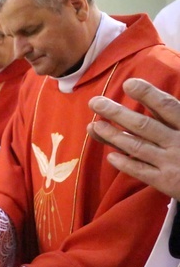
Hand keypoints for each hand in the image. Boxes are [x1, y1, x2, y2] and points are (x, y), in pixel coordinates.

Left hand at [87, 78, 179, 199]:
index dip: (148, 94)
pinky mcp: (166, 182)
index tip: (128, 84)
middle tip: (94, 102)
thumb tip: (148, 95)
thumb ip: (173, 114)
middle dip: (117, 113)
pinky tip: (110, 156)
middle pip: (144, 126)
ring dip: (113, 136)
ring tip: (94, 126)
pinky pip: (140, 171)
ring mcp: (171, 162)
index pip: (167, 106)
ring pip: (137, 147)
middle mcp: (179, 142)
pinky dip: (125, 163)